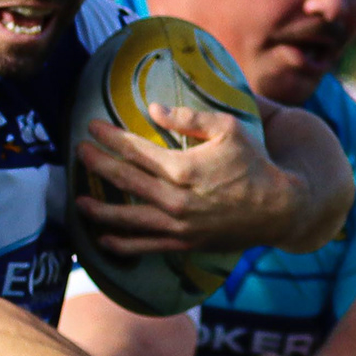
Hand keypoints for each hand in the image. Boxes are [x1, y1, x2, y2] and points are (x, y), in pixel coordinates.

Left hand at [74, 102, 321, 256]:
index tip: (92, 128)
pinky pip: (145, 246)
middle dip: (98, 164)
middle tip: (78, 153)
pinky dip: (121, 244)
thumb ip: (190, 118)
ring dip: (99, 209)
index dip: (110, 137)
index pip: (135, 150)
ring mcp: (177, 225)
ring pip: (127, 218)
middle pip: (125, 180)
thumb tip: (153, 109)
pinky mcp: (184, 244)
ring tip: (78, 202)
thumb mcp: (229, 129)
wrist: (278, 209)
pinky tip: (103, 239)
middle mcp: (174, 199)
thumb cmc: (254, 163)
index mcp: (182, 167)